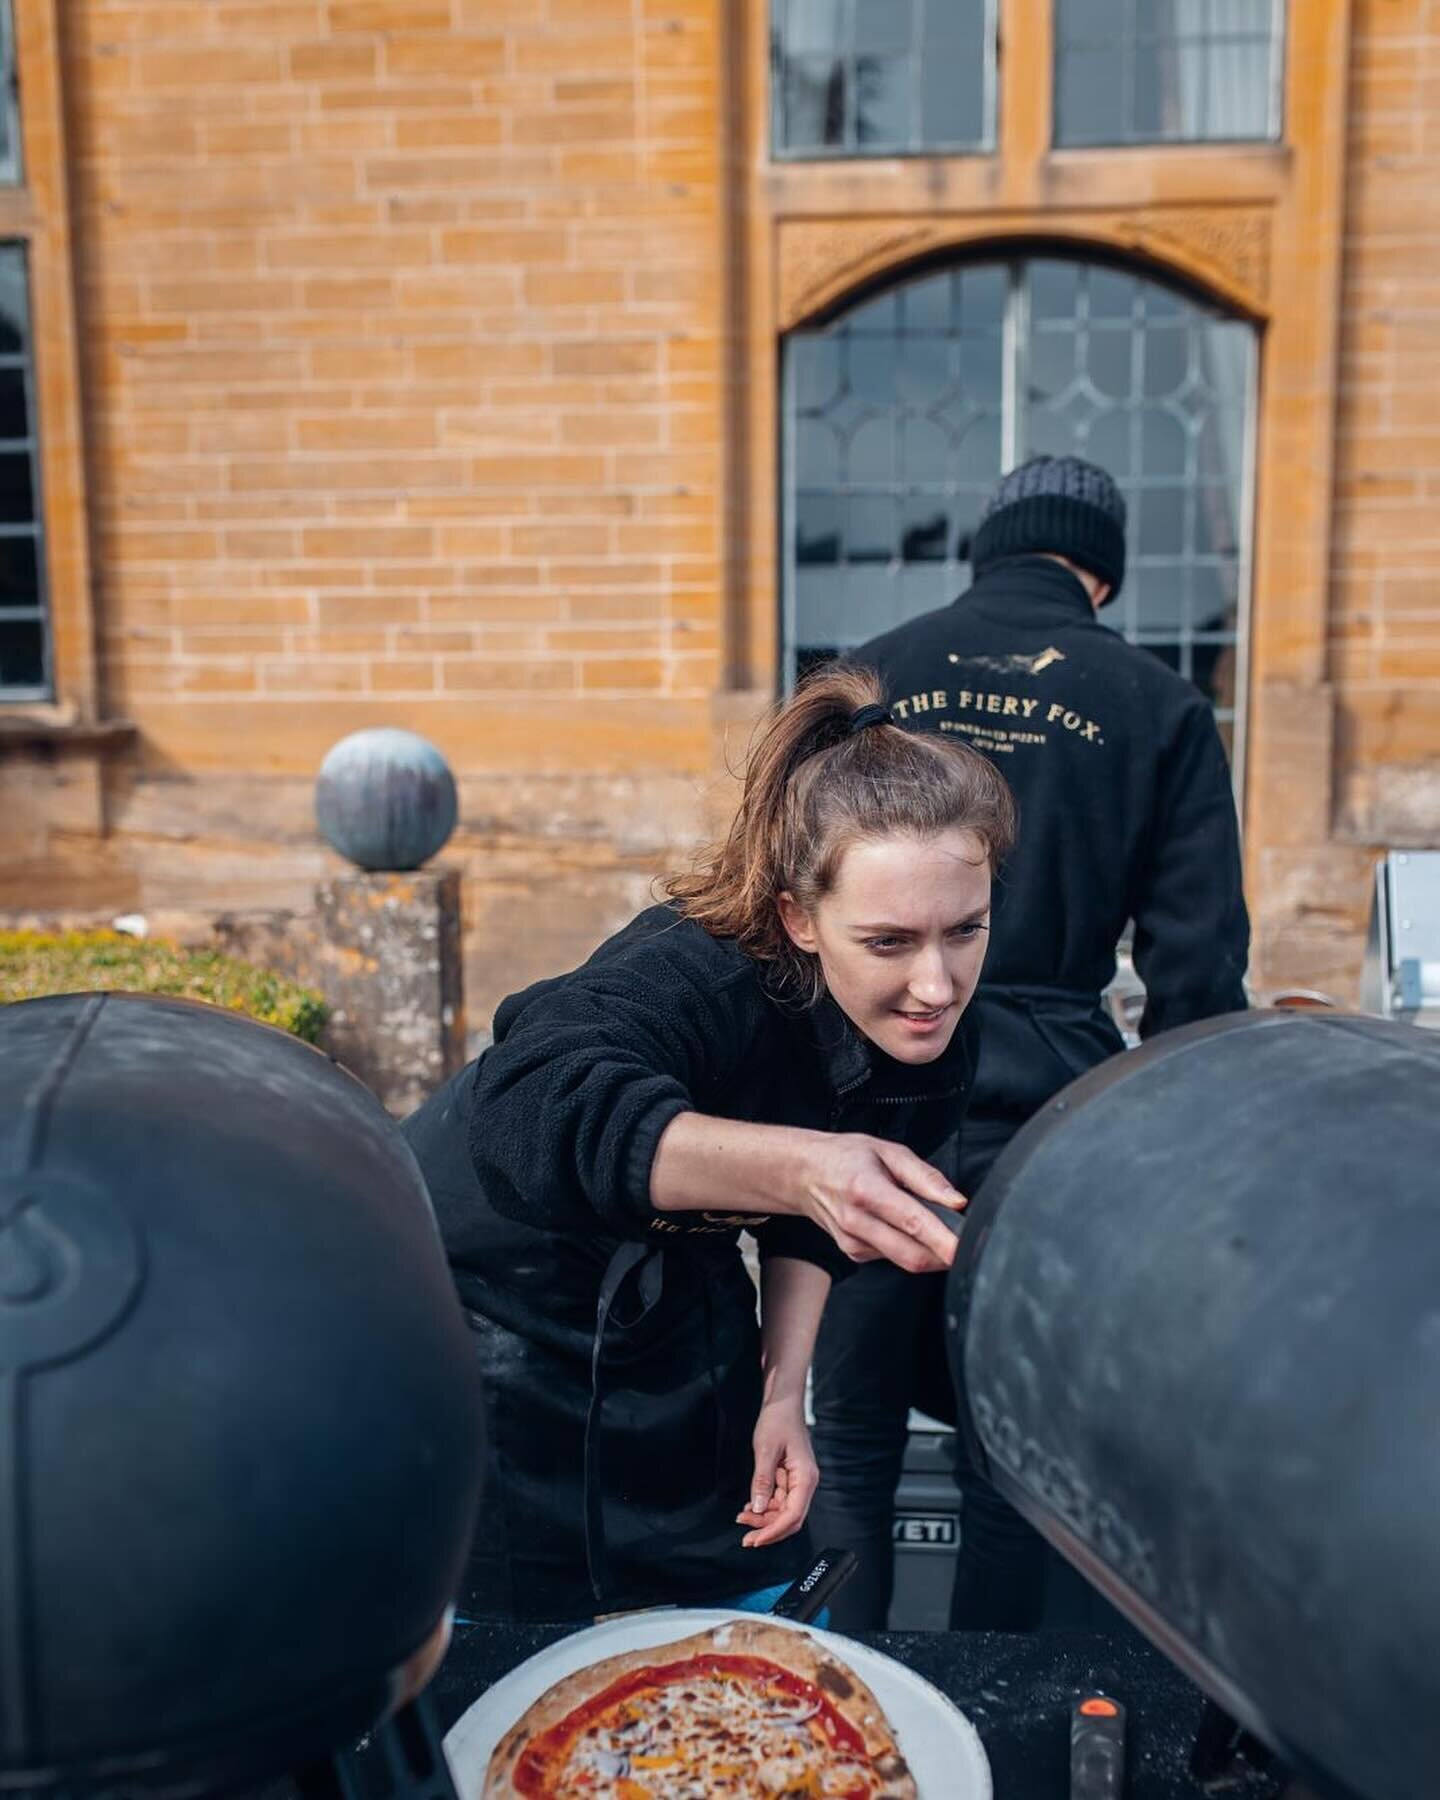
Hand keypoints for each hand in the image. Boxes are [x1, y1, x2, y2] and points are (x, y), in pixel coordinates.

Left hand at [737, 1398, 816, 1549]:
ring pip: (782, 1511)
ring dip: (763, 1518)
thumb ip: (762, 1480)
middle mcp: (805, 1483)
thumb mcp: (766, 1449)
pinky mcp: (788, 1478)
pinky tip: (749, 1506)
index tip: (755, 1540)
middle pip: (789, 1518)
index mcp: (805, 1477)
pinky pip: (778, 1500)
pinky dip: (763, 1506)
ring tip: (741, 1517)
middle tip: (744, 1536)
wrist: (782, 1402)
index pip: (793, 1515)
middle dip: (767, 1529)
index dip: (774, 1531)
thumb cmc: (778, 1420)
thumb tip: (757, 1509)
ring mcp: (797, 1481)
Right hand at [797, 1134, 966, 1273]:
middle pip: (912, 1255)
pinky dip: (908, 1247)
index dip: (943, 1241)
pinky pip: (893, 1258)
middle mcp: (857, 1222)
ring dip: (928, 1250)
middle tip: (963, 1238)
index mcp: (867, 1190)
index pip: (912, 1223)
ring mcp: (853, 1243)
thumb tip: (957, 1201)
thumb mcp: (888, 1151)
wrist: (803, 1174)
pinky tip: (900, 1226)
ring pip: (906, 1261)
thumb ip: (926, 1177)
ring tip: (927, 1222)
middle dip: (945, 1254)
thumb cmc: (845, 1158)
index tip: (964, 1249)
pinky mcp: (854, 1254)